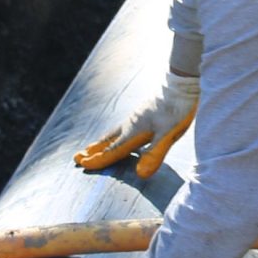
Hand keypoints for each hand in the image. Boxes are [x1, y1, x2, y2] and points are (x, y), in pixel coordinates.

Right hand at [73, 69, 198, 178]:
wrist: (181, 83)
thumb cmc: (177, 109)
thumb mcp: (169, 134)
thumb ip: (155, 153)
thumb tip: (140, 175)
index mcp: (134, 132)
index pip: (113, 151)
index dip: (98, 160)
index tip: (82, 164)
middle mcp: (130, 125)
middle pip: (108, 142)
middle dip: (93, 151)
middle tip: (76, 157)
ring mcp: (135, 118)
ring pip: (113, 133)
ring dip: (101, 142)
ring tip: (91, 147)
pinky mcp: (142, 113)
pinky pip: (122, 128)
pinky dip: (113, 135)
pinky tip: (119, 135)